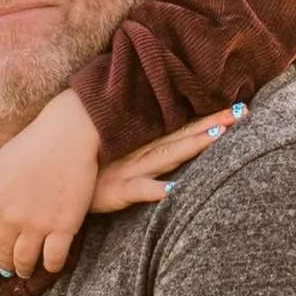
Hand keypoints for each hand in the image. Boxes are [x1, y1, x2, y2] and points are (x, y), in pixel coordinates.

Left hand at [0, 90, 101, 277]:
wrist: (68, 135)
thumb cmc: (34, 143)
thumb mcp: (1, 161)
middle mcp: (10, 217)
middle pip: (4, 251)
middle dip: (5, 263)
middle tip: (10, 269)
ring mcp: (36, 224)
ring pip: (25, 260)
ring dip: (24, 269)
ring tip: (27, 272)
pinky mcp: (63, 227)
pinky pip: (53, 258)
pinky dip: (51, 266)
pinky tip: (51, 266)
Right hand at [90, 104, 244, 213]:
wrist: (53, 181)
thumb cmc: (86, 171)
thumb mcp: (113, 155)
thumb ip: (138, 148)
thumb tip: (163, 139)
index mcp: (142, 143)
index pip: (181, 126)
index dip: (209, 115)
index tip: (239, 104)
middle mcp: (140, 152)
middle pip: (182, 135)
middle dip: (212, 124)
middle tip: (242, 112)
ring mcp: (130, 169)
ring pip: (167, 155)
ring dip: (191, 145)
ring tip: (217, 134)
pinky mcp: (116, 191)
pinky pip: (139, 190)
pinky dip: (155, 190)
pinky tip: (173, 191)